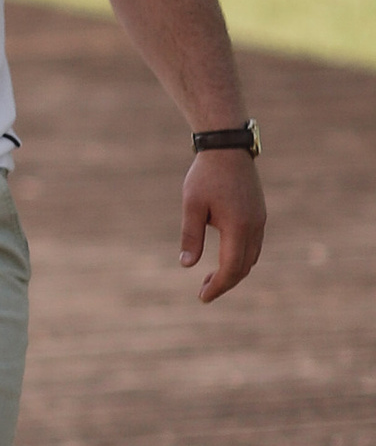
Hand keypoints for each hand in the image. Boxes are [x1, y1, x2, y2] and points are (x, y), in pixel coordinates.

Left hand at [179, 147, 265, 302]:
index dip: (218, 286)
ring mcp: (260, 220)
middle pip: (243, 267)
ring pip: (251, 257)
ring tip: (211, 277)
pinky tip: (223, 257)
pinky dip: (240, 257)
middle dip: (225, 283)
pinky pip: (253, 245)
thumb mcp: (192, 205)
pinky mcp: (259, 214)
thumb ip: (191, 236)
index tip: (203, 297)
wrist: (227, 147)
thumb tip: (187, 265)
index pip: (231, 268)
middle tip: (203, 291)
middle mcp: (254, 227)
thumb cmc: (206, 175)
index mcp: (238, 227)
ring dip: (234, 271)